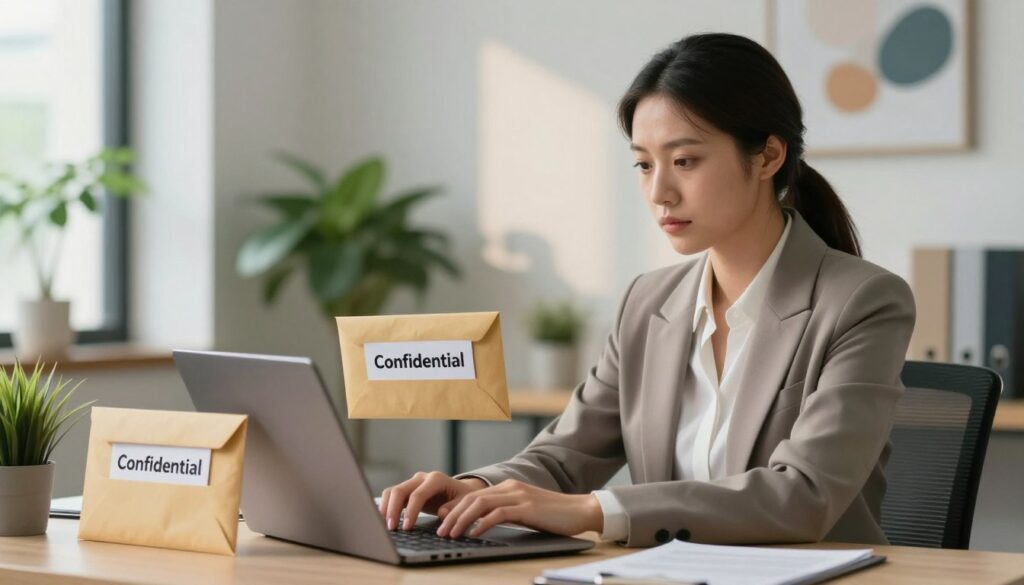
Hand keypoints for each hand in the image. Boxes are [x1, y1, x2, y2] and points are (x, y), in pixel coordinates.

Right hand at [379, 471, 486, 530]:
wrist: (459, 491)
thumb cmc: (462, 498)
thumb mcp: (464, 503)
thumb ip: (454, 508)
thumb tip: (442, 513)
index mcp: (436, 479)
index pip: (418, 494)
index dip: (411, 511)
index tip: (407, 527)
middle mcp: (422, 478)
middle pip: (400, 490)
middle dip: (393, 510)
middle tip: (391, 528)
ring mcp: (413, 482)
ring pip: (392, 491)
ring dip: (386, 508)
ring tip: (386, 526)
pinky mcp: (407, 490)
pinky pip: (392, 496)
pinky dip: (386, 507)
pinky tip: (385, 520)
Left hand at [435, 479, 602, 538]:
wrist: (581, 510)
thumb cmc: (553, 516)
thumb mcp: (524, 511)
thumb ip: (505, 512)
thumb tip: (482, 524)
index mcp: (508, 487)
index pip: (473, 495)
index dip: (454, 507)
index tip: (441, 520)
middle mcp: (510, 488)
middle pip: (472, 498)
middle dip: (452, 515)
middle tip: (440, 531)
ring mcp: (518, 496)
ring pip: (480, 504)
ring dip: (462, 520)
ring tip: (451, 534)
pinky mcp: (527, 508)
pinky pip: (498, 514)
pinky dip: (482, 524)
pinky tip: (474, 534)